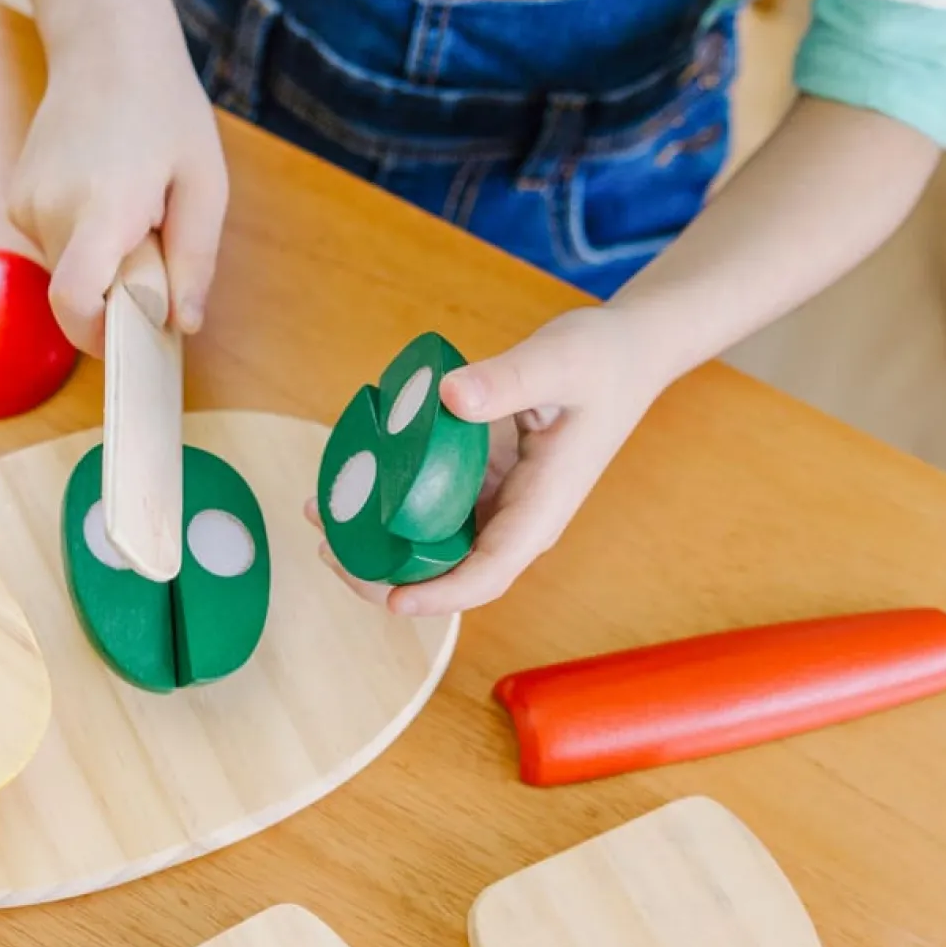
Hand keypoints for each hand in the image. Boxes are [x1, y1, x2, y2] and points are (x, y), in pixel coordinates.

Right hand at [8, 18, 227, 356]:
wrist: (106, 46)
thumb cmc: (165, 110)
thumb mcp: (205, 184)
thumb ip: (195, 260)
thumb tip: (182, 324)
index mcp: (102, 207)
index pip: (74, 301)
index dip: (98, 335)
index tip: (129, 334)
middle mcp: (51, 209)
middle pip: (77, 293)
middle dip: (116, 289)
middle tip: (152, 239)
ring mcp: (25, 204)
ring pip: (67, 270)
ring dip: (102, 259)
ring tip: (131, 203)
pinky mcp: (16, 200)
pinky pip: (55, 245)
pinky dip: (83, 238)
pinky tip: (104, 190)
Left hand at [313, 306, 669, 615]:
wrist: (626, 350)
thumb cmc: (603, 359)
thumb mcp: (559, 361)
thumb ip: (509, 379)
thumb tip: (452, 396)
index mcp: (542, 507)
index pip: (489, 573)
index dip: (439, 594)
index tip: (391, 596)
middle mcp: (517, 517)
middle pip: (449, 572)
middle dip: (386, 574)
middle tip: (328, 548)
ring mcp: (497, 502)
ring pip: (433, 542)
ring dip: (378, 539)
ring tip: (319, 514)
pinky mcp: (482, 481)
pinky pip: (430, 504)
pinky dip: (390, 501)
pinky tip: (350, 480)